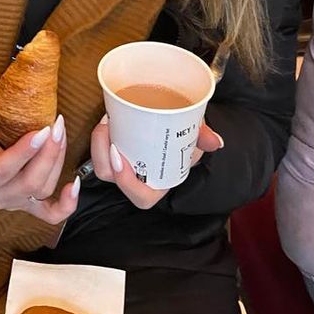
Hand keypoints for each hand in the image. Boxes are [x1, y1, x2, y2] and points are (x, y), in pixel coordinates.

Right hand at [0, 68, 79, 224]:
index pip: (0, 171)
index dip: (22, 153)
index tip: (41, 131)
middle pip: (28, 184)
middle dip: (47, 155)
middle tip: (57, 126)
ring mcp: (13, 204)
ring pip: (42, 190)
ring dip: (56, 162)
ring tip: (61, 134)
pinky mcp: (27, 204)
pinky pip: (50, 213)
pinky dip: (67, 204)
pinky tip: (76, 185)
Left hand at [90, 114, 224, 208]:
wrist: (174, 124)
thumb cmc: (183, 138)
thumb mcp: (195, 137)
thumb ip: (203, 138)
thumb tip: (216, 142)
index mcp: (155, 184)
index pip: (139, 197)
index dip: (127, 183)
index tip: (121, 157)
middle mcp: (134, 177)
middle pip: (108, 175)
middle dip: (101, 154)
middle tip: (107, 127)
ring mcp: (120, 162)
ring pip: (99, 161)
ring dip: (97, 142)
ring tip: (107, 120)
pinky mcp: (109, 147)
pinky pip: (98, 147)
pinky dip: (99, 134)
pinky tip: (108, 116)